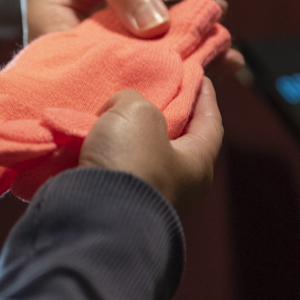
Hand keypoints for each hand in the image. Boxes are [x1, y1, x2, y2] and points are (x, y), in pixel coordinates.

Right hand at [6, 0, 244, 67]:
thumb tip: (158, 27)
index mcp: (53, 42)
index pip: (99, 74)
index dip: (147, 81)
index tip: (192, 74)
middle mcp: (69, 63)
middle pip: (124, 81)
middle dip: (175, 76)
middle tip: (227, 64)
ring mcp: (89, 62)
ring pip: (137, 72)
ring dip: (181, 65)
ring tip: (231, 59)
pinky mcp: (105, 53)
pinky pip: (139, 58)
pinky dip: (171, 52)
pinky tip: (211, 47)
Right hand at [78, 79, 223, 215]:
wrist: (92, 221)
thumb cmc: (130, 165)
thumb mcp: (137, 112)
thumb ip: (133, 100)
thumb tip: (116, 112)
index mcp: (198, 166)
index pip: (211, 124)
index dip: (206, 97)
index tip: (200, 77)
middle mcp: (178, 189)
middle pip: (174, 143)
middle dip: (161, 118)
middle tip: (148, 93)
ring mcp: (146, 204)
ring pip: (139, 160)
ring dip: (125, 139)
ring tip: (108, 114)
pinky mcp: (114, 212)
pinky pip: (112, 174)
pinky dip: (104, 156)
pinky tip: (88, 142)